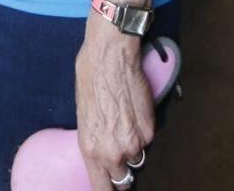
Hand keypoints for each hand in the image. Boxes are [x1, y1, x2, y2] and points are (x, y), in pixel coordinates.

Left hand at [75, 19, 152, 187]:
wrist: (111, 55)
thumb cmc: (90, 77)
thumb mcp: (83, 114)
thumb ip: (94, 138)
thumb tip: (102, 148)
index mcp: (90, 149)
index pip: (102, 188)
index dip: (107, 190)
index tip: (110, 187)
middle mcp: (113, 152)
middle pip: (123, 178)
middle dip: (122, 167)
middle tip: (119, 150)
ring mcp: (135, 142)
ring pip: (137, 156)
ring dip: (133, 146)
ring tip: (125, 122)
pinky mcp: (150, 129)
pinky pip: (148, 138)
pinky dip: (143, 129)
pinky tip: (134, 110)